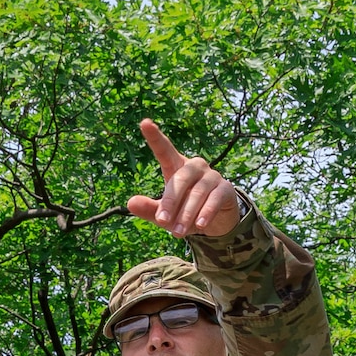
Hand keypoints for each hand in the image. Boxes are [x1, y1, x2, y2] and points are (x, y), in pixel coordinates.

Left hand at [126, 120, 241, 240]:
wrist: (214, 222)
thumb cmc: (183, 212)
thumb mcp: (165, 214)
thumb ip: (149, 209)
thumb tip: (130, 203)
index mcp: (176, 168)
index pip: (165, 151)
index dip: (155, 137)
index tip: (144, 123)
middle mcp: (194, 167)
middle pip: (180, 178)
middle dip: (170, 201)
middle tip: (161, 221)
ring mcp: (211, 176)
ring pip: (198, 192)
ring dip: (186, 214)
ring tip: (177, 232)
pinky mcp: (225, 189)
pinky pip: (215, 199)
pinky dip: (206, 212)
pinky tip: (200, 225)